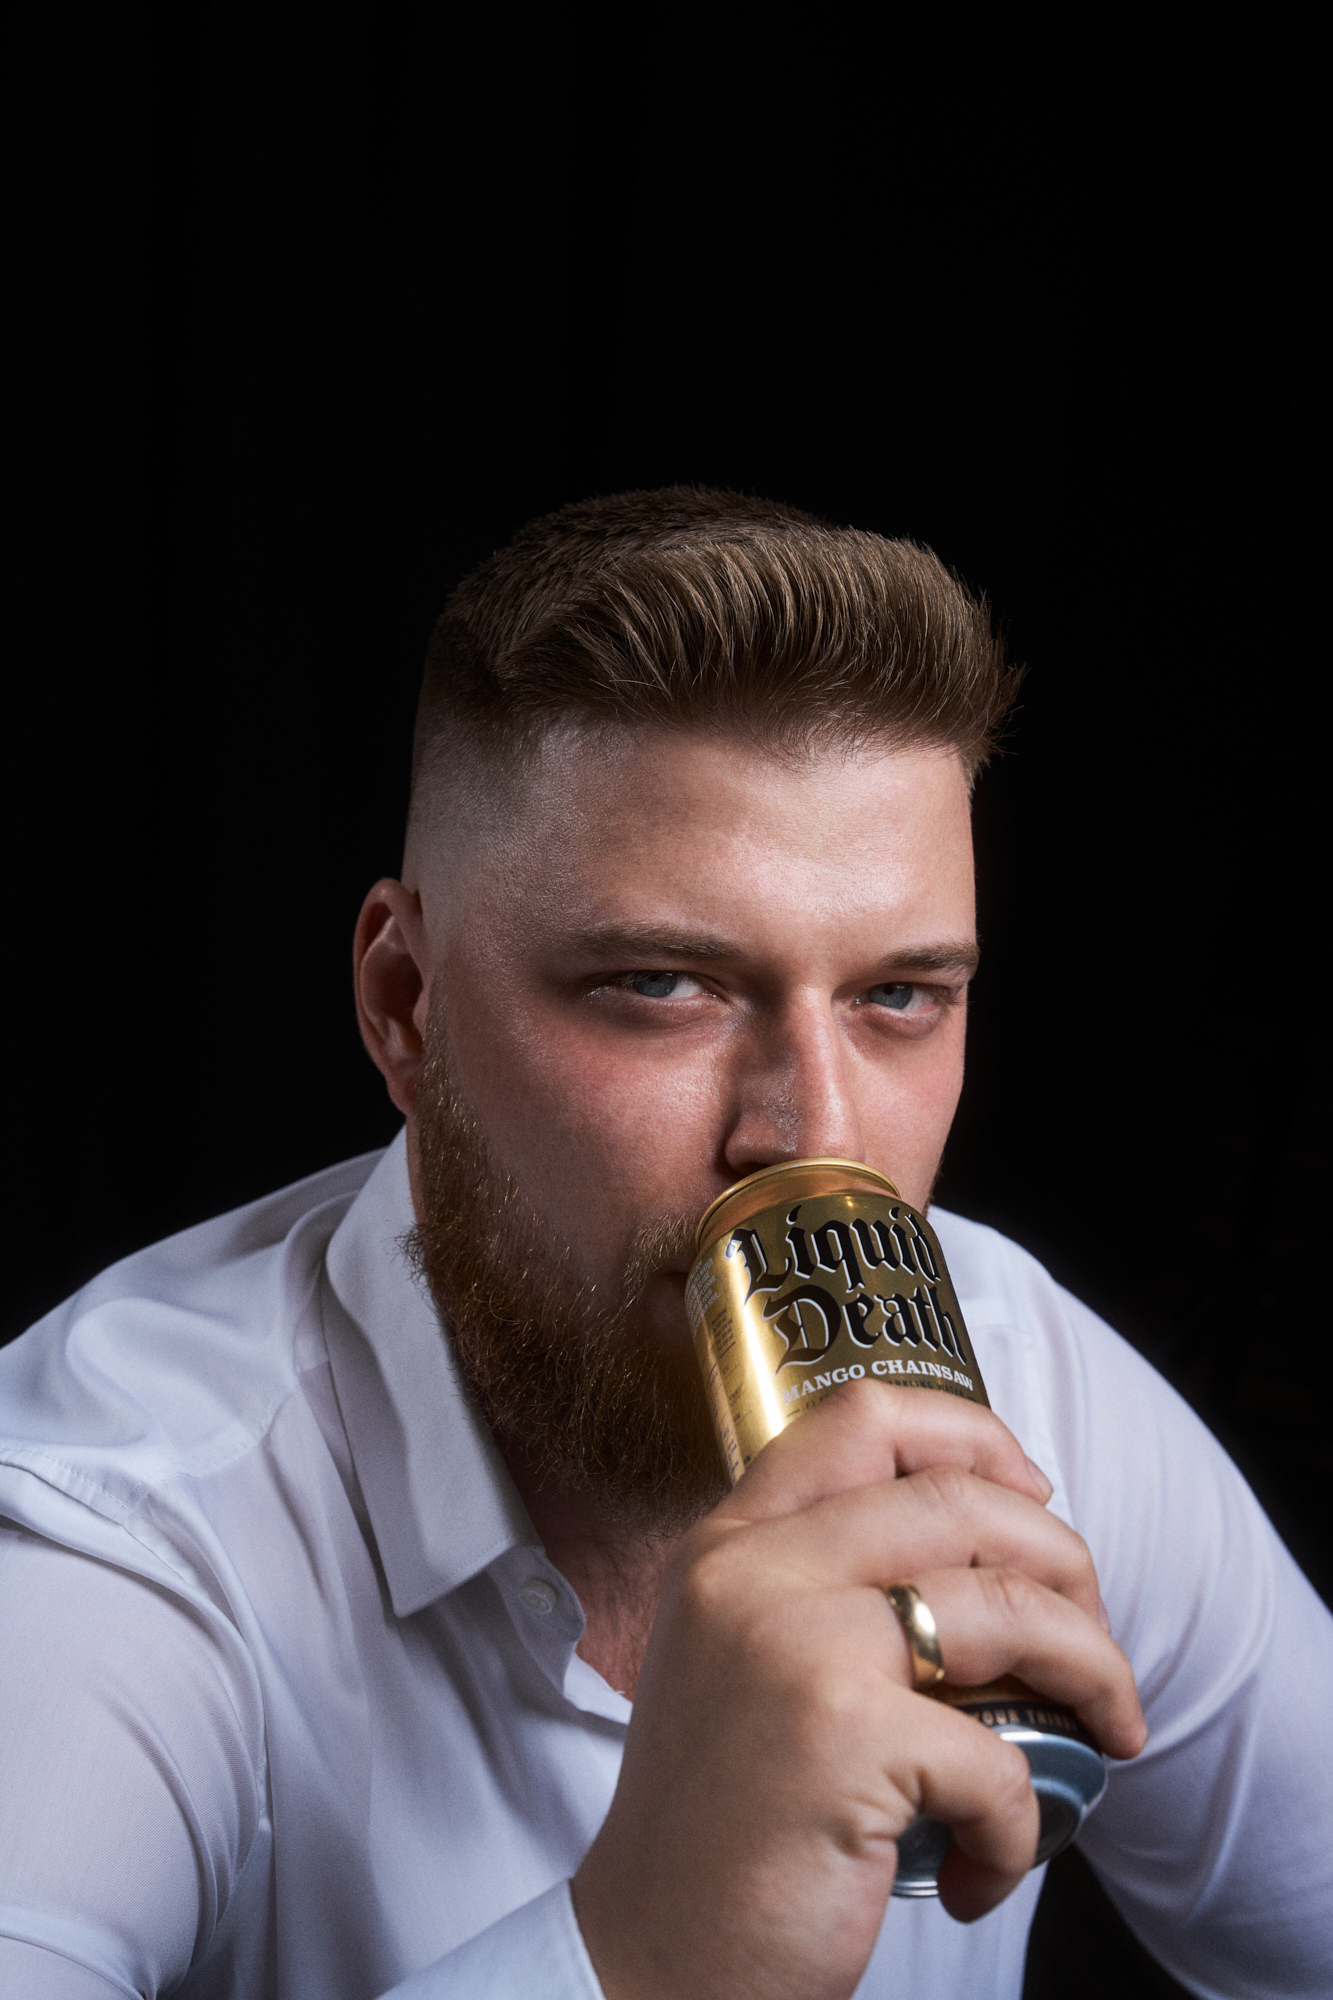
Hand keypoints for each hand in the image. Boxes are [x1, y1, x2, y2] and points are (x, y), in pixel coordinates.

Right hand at [572, 1381, 1145, 1999]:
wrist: (653, 1958)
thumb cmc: (720, 1822)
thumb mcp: (739, 1658)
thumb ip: (822, 1584)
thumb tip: (987, 1551)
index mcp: (729, 1544)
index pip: (863, 1418)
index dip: (974, 1436)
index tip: (1030, 1495)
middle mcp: (753, 1571)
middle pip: (962, 1500)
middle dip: (1067, 1566)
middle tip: (1092, 1645)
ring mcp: (795, 1643)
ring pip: (1009, 1610)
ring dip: (1092, 1675)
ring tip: (1099, 1738)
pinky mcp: (842, 1736)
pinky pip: (1001, 1759)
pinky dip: (1022, 1827)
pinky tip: (978, 1866)